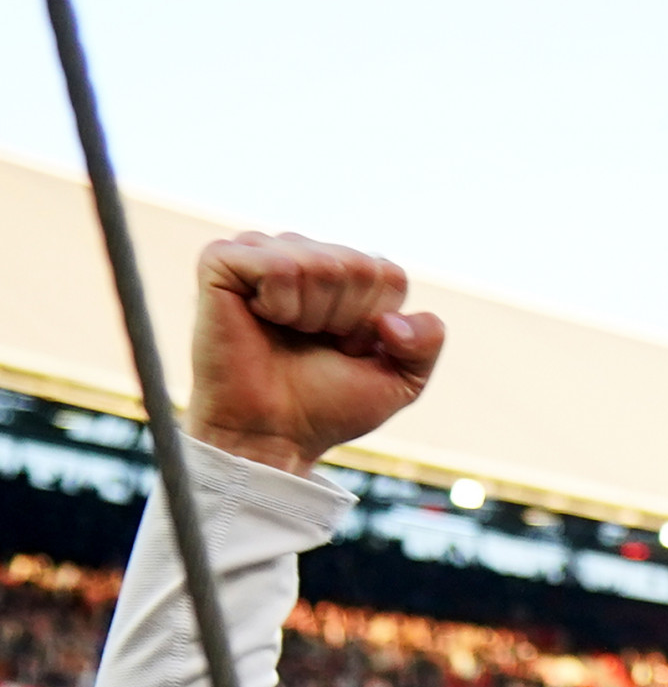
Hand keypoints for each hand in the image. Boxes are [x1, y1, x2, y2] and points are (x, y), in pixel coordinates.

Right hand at [186, 232, 443, 476]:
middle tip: (314, 344)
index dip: (375, 323)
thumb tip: (393, 319)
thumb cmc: (328, 405)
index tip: (347, 349)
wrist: (272, 434)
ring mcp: (260, 252)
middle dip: (346, 319)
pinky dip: (279, 304)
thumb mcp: (399, 380)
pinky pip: (276, 266)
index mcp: (343, 271)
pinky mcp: (221, 260)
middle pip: (359, 266)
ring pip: (321, 263)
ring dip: (312, 315)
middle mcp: (302, 253)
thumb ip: (426, 343)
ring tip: (287, 333)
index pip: (390, 274)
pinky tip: (259, 317)